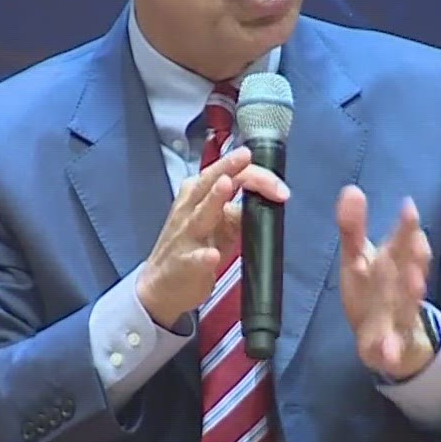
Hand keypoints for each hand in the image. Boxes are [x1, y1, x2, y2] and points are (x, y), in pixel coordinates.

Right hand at [137, 145, 288, 324]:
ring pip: (200, 213)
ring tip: (226, 184)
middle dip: (228, 168)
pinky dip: (203, 257)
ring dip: (213, 199)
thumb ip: (239, 210)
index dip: (255, 177)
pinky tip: (212, 255)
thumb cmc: (192, 248)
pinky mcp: (183, 264)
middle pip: (209, 182)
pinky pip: (194, 259)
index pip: (226, 174)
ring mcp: (185, 236)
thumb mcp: (218, 225)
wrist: (160, 286)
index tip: (280, 188)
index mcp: (198, 195)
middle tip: (245, 155)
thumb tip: (267, 201)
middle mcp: (189, 209)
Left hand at [336, 186, 435, 379]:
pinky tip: (387, 351)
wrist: (388, 344)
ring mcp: (399, 318)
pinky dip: (391, 349)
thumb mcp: (358, 259)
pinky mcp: (391, 345)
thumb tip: (351, 189)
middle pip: (409, 271)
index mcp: (394, 265)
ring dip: (411, 296)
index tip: (408, 207)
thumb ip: (353, 228)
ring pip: (407, 306)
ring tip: (415, 284)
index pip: (403, 243)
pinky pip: (391, 348)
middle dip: (414, 258)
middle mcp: (401, 288)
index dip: (406, 226)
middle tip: (417, 244)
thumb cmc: (373, 291)